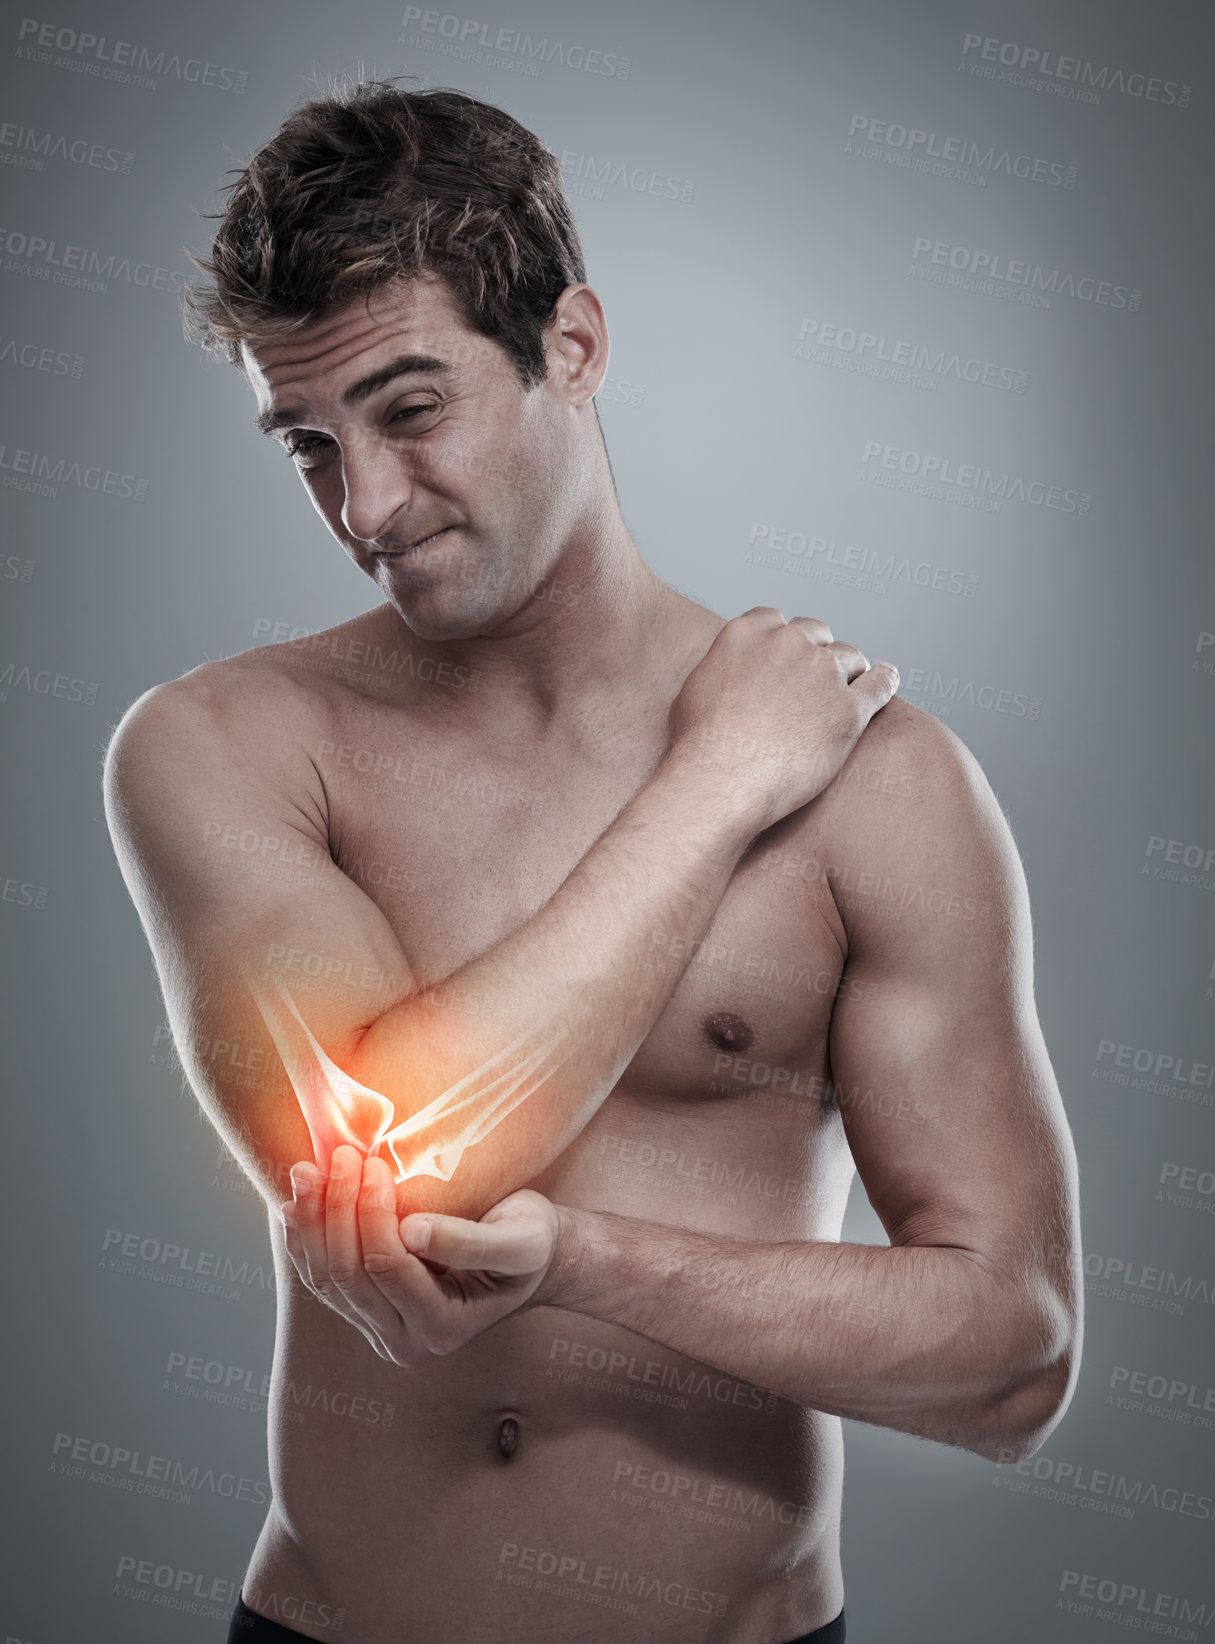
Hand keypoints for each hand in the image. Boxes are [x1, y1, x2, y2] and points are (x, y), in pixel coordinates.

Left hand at [279, 1146, 561, 1363]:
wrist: (528, 1256)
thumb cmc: (529, 1242)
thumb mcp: (520, 1240)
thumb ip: (470, 1242)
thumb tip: (412, 1231)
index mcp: (444, 1329)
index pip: (388, 1268)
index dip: (372, 1213)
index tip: (374, 1163)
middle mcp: (406, 1342)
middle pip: (349, 1275)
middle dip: (338, 1209)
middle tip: (342, 1154)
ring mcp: (379, 1329)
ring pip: (326, 1280)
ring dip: (312, 1222)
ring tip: (305, 1170)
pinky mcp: (364, 1311)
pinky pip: (320, 1279)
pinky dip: (305, 1239)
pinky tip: (297, 1201)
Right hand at [668, 607, 898, 831]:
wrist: (723, 780)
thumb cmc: (699, 746)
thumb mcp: (693, 690)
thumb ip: (718, 668)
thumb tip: (725, 673)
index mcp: (747, 633)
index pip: (775, 620)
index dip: (783, 640)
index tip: (786, 657)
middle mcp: (788, 643)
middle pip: (816, 632)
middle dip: (817, 652)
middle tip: (816, 678)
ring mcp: (823, 672)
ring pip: (850, 656)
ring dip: (849, 670)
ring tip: (848, 690)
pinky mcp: (850, 707)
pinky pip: (880, 683)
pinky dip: (885, 680)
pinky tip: (886, 681)